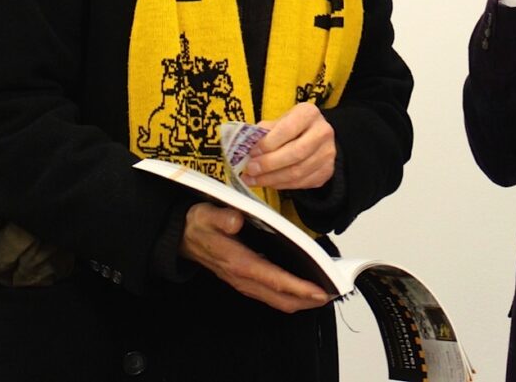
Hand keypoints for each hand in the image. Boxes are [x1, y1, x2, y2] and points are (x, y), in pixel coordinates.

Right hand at [179, 201, 330, 310]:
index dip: (299, 288)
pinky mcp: (246, 281)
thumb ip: (221, 217)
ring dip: (301, 300)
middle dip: (307, 300)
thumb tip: (236, 219)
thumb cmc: (199, 225)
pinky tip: (303, 289)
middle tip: (332, 294)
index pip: (275, 280)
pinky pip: (272, 295)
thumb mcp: (206, 215)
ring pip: (277, 300)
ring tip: (323, 294)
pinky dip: (290, 295)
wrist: (182, 237)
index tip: (320, 290)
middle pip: (281, 298)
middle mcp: (244, 278)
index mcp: (239, 263)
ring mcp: (245, 282)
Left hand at [240, 102, 335, 189]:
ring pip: (298, 172)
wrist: (316, 137)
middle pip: (296, 153)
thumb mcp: (280, 121)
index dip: (268, 143)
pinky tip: (268, 182)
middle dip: (269, 164)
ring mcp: (327, 153)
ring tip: (254, 179)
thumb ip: (265, 131)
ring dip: (272, 179)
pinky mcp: (326, 171)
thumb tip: (247, 145)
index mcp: (309, 113)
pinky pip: (301, 183)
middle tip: (250, 169)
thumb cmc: (293, 127)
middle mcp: (322, 132)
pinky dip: (281, 185)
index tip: (252, 152)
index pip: (288, 129)